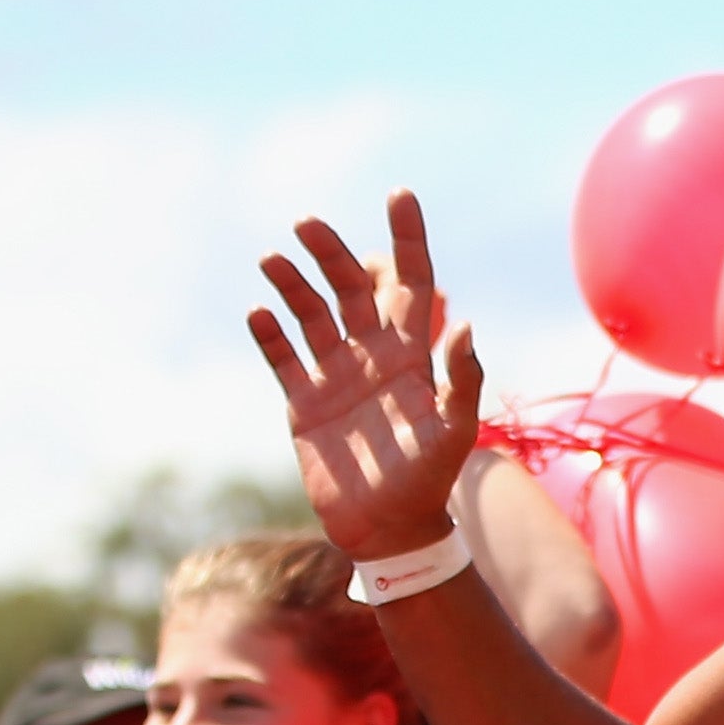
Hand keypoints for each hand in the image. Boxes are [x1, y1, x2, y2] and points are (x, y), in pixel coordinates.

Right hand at [250, 194, 490, 561]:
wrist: (387, 530)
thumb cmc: (429, 481)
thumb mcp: (454, 432)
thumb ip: (460, 380)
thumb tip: (465, 324)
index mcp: (413, 352)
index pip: (412, 281)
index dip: (407, 238)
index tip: (399, 194)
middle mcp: (372, 353)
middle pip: (350, 286)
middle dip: (331, 251)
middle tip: (307, 224)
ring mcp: (335, 374)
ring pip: (310, 313)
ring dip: (292, 283)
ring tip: (272, 261)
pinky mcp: (303, 402)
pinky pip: (281, 357)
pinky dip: (268, 334)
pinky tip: (258, 312)